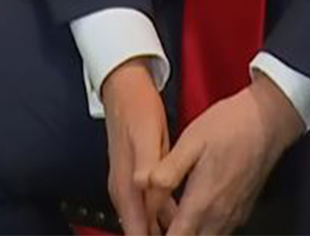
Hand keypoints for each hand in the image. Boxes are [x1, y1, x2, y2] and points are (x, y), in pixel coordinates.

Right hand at [101, 58, 175, 234]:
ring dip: (162, 232)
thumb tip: (142, 185)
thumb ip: (145, 163)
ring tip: (185, 234)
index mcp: (125, 184)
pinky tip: (181, 220)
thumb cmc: (136, 109)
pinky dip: (165, 219)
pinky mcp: (138, 177)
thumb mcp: (146, 134)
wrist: (124, 87)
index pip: (136, 230)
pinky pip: (152, 208)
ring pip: (146, 222)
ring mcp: (130, 184)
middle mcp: (124, 189)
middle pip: (139, 230)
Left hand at [150, 76, 304, 233]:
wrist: (267, 122)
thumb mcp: (191, 142)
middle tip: (154, 226)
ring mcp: (234, 214)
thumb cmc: (227, 127)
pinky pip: (220, 231)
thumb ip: (169, 169)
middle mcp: (220, 215)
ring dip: (189, 234)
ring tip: (169, 223)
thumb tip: (144, 186)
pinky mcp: (242, 208)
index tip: (146, 231)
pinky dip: (204, 230)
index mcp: (203, 201)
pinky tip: (192, 217)